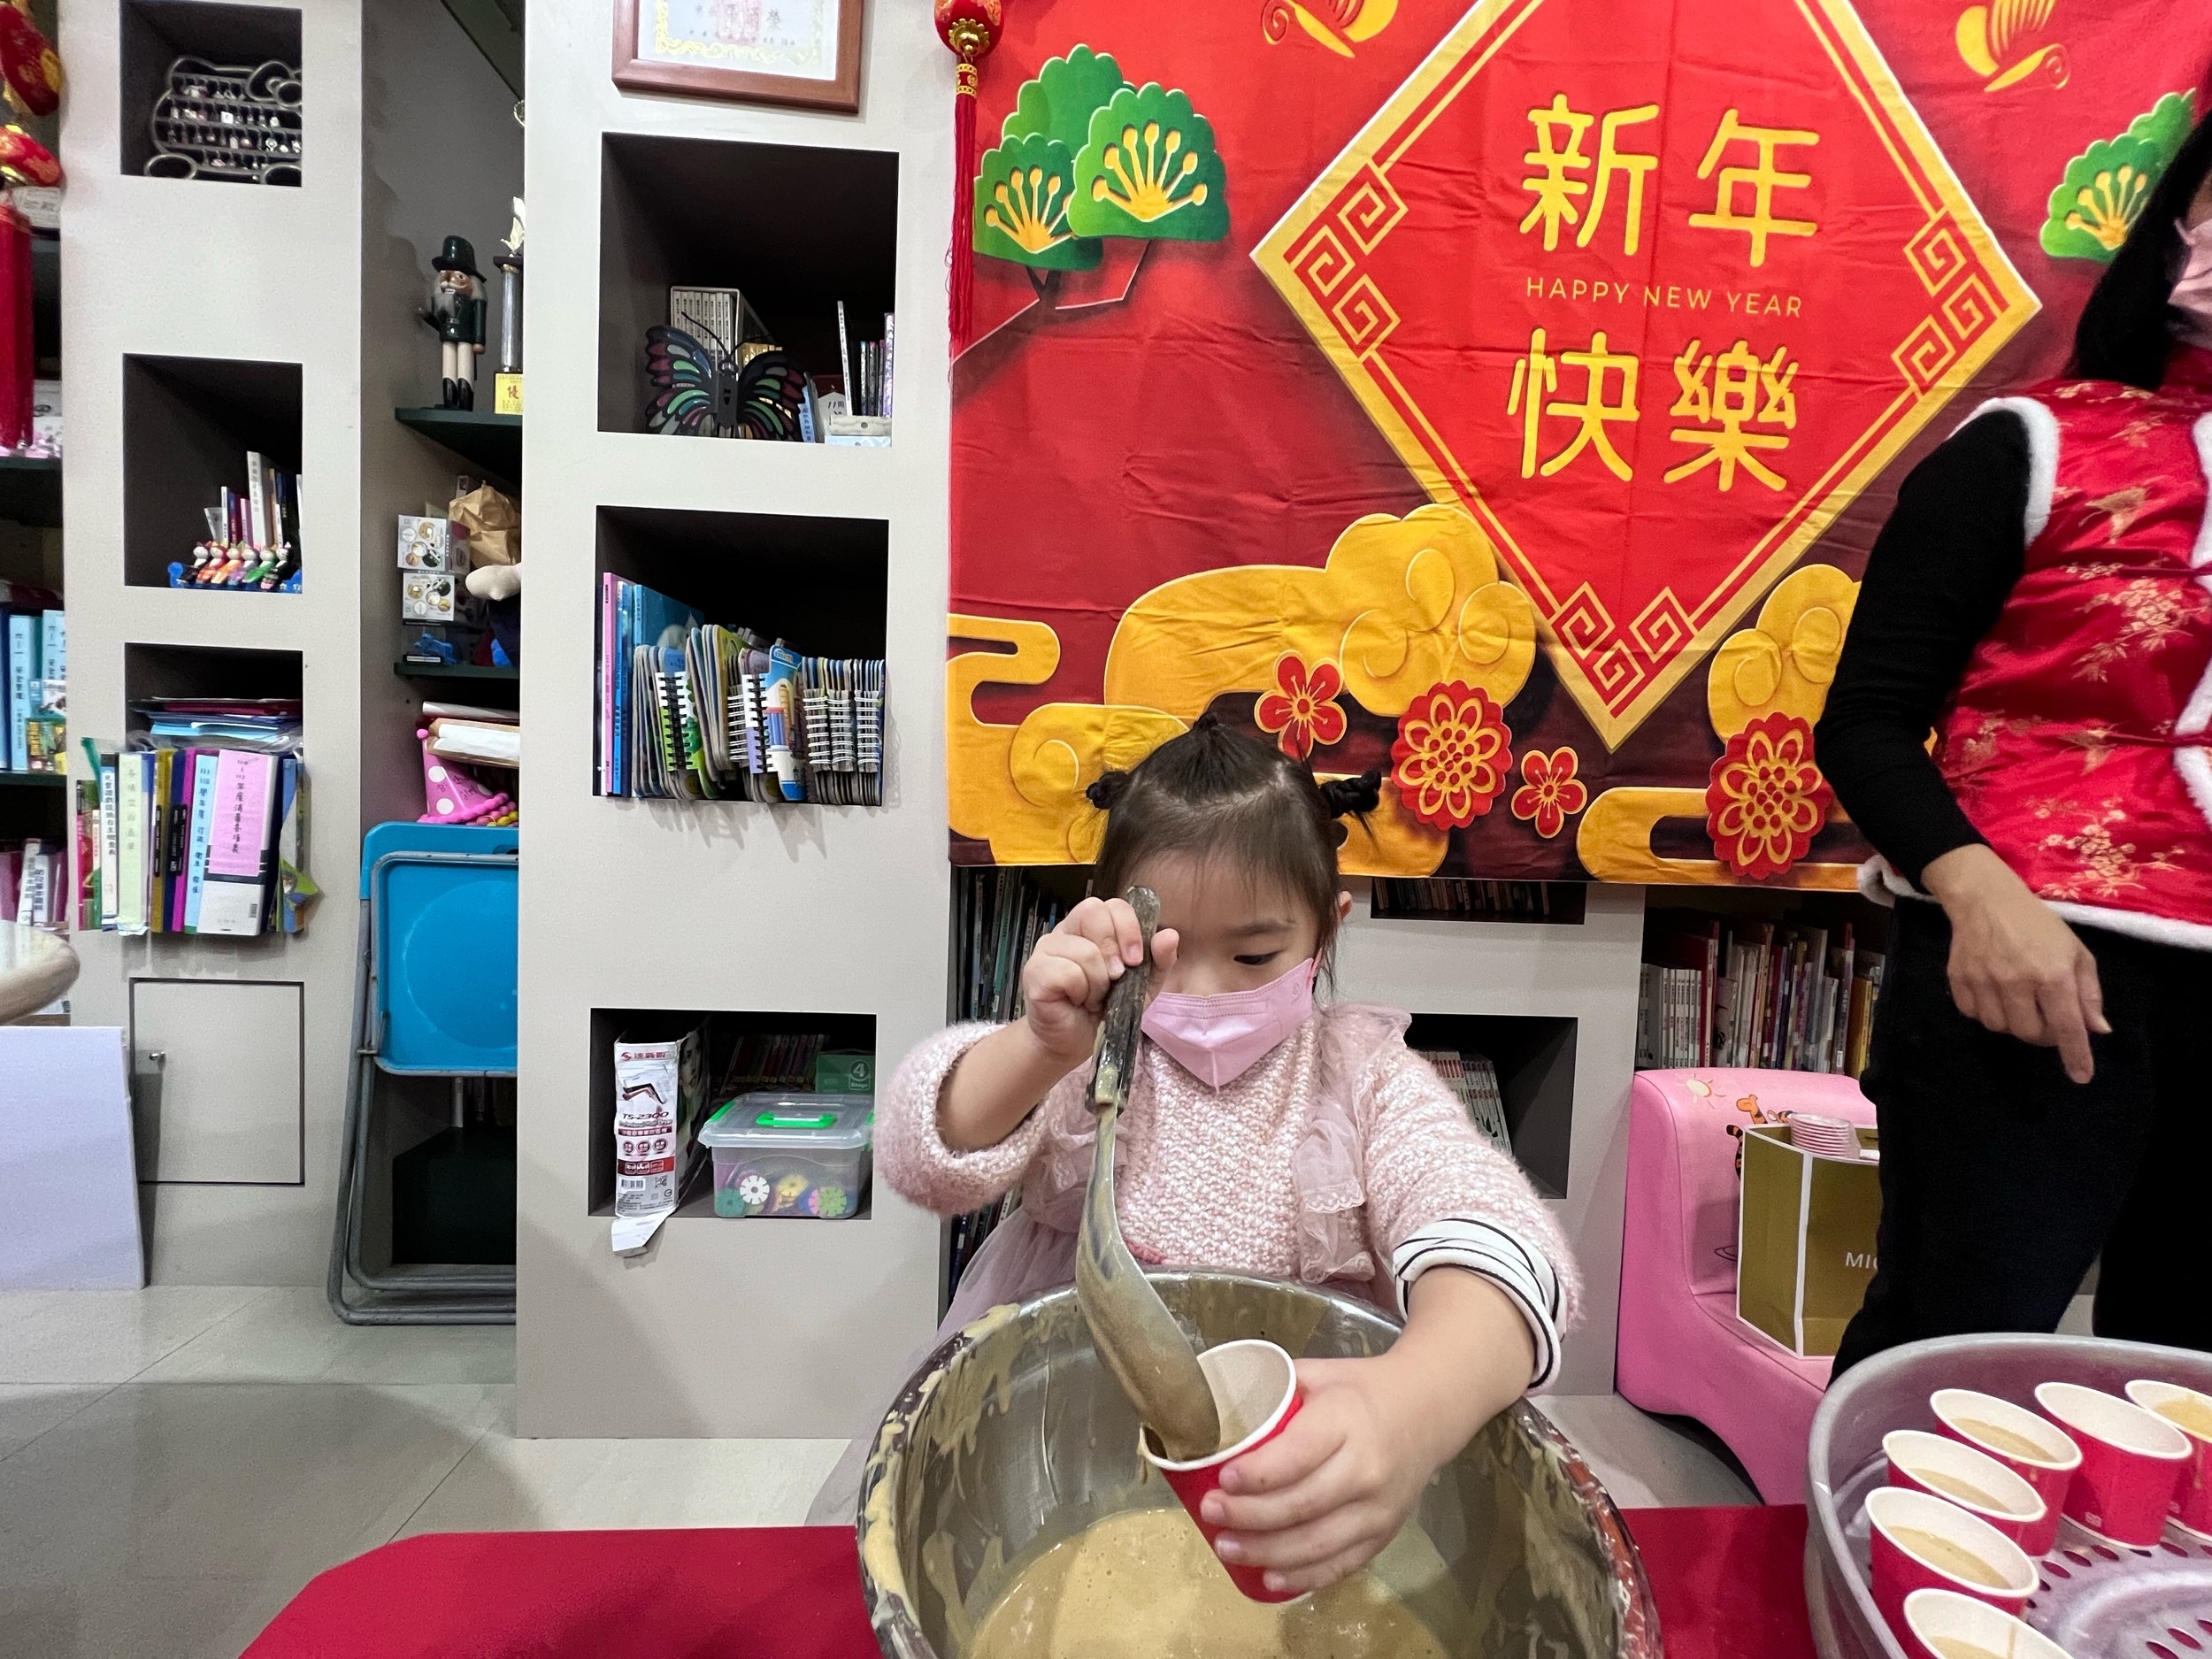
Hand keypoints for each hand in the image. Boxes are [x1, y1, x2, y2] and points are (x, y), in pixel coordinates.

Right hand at [1018, 896, 1179, 1066]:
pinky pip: (1067, 973)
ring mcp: (1046, 948)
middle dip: (1113, 948)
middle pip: (1093, 911)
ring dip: (1098, 982)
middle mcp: (1067, 930)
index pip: (1112, 905)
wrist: (1075, 1042)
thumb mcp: (1142, 987)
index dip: (1128, 928)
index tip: (1135, 960)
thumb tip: (1169, 934)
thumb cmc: (1106, 1010)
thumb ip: (1158, 961)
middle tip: (1116, 977)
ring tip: (1093, 997)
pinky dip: (1080, 993)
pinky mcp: (1035, 971)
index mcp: (1093, 928)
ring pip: (1084, 950)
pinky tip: (1076, 1001)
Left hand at [1201, 1272, 1532, 1595]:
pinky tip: (1270, 1578)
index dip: (1258, 1474)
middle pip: (1302, 1504)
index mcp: (1347, 1420)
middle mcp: (1367, 1469)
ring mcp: (1379, 1508)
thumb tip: (1216, 1409)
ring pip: (1317, 1542)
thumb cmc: (1362, 1390)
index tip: (1222, 1479)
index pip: (1298, 1455)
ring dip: (1266, 1551)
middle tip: (1211, 1513)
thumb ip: (1276, 1389)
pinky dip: (1304, 1577)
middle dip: (1249, 1516)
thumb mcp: (1321, 1373)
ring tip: (1226, 1547)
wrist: (1430, 1410)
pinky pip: (1341, 1564)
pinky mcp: (1385, 1534)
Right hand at [1923, 844, 2107, 1083]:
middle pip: (2029, 1034)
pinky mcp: (1959, 979)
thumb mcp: (2076, 951)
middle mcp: (2017, 981)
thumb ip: (2088, 992)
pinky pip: (1972, 1014)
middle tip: (2045, 1017)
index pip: (2066, 1026)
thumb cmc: (2039, 924)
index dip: (2075, 1055)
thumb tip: (2097, 1030)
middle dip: (2042, 1034)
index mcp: (2052, 974)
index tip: (2081, 1077)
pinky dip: (1986, 1012)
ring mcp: (1984, 980)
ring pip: (2000, 1027)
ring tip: (2018, 1002)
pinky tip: (1993, 994)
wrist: (1985, 898)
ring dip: (2013, 1023)